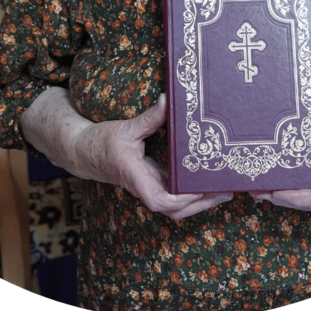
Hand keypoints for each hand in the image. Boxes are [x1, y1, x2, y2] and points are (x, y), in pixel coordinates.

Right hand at [76, 94, 232, 219]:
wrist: (85, 152)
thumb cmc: (102, 143)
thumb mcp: (126, 128)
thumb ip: (149, 118)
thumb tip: (167, 100)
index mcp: (137, 178)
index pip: (160, 201)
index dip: (181, 200)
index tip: (197, 190)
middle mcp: (146, 187)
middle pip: (176, 210)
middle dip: (201, 204)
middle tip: (226, 190)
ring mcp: (151, 185)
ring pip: (177, 204)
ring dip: (200, 199)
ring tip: (224, 187)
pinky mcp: (154, 179)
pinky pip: (175, 191)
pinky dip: (192, 189)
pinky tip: (207, 177)